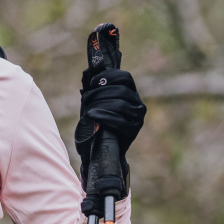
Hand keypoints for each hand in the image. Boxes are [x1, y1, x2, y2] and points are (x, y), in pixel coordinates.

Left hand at [75, 65, 144, 213]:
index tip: (93, 82)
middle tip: (85, 99)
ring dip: (99, 104)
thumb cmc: (98, 124)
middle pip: (120, 91)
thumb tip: (87, 72)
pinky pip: (119, 121)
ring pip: (119, 104)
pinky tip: (92, 115)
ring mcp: (137, 119)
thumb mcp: (97, 103)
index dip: (108, 76)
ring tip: (87, 109)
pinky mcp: (132, 131)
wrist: (103, 150)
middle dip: (99, 93)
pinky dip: (103, 116)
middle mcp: (138, 105)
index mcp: (131, 94)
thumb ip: (95, 89)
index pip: (125, 77)